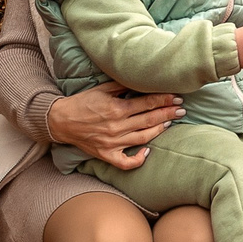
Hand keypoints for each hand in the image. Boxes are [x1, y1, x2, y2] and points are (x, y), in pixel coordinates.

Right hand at [46, 83, 184, 171]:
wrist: (60, 121)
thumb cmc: (82, 102)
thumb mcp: (101, 88)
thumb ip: (122, 85)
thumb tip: (141, 79)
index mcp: (116, 108)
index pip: (147, 104)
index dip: (164, 100)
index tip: (177, 98)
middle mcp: (116, 126)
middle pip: (149, 120)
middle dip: (168, 114)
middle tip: (182, 110)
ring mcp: (112, 142)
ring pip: (142, 138)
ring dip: (159, 131)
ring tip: (170, 123)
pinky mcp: (106, 154)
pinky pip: (125, 162)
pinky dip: (138, 159)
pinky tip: (148, 152)